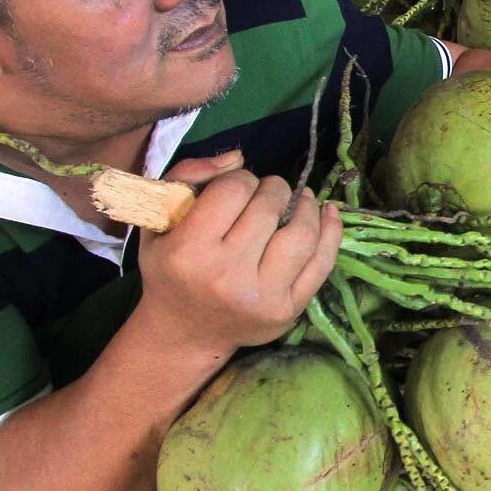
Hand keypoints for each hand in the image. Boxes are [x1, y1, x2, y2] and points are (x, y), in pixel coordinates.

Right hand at [132, 151, 343, 356]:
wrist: (183, 333)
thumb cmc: (169, 269)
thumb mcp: (159, 219)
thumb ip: (189, 175)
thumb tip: (240, 158)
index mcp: (189, 251)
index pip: (234, 189)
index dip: (240, 179)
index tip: (237, 188)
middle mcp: (227, 275)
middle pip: (269, 207)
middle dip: (273, 189)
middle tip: (268, 192)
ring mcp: (263, 296)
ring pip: (302, 233)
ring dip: (306, 205)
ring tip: (298, 199)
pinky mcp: (289, 311)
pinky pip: (322, 263)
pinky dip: (331, 231)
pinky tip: (327, 213)